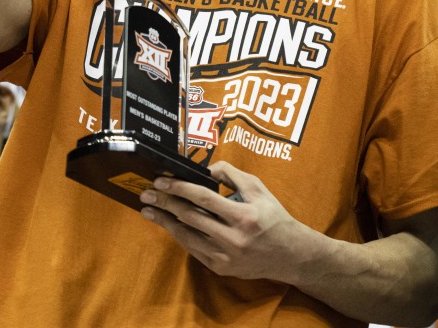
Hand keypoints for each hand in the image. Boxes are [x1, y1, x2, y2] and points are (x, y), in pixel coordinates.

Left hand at [139, 160, 314, 282]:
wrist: (290, 255)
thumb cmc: (274, 217)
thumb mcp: (259, 189)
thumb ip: (232, 175)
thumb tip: (205, 169)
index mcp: (244, 215)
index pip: (204, 198)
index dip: (179, 188)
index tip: (161, 180)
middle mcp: (233, 238)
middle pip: (190, 217)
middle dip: (165, 203)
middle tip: (147, 193)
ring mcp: (226, 257)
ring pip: (187, 237)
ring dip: (165, 222)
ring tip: (149, 210)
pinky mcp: (221, 269)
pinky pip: (193, 250)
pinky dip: (179, 236)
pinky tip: (169, 225)